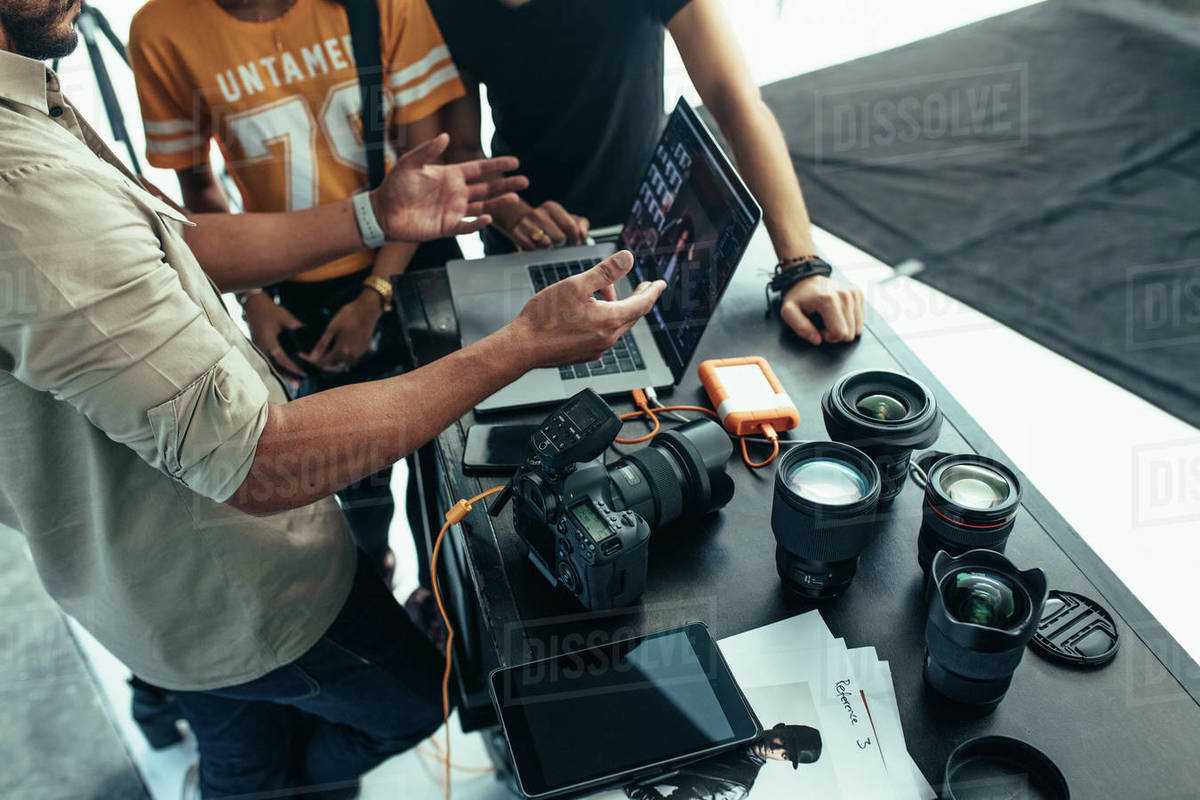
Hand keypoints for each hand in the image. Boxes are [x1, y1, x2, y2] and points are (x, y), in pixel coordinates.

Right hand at [243, 293, 306, 383]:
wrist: (254, 305)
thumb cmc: (270, 310)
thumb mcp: (285, 317)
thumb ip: (297, 327)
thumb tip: (311, 337)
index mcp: (267, 340)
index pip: (281, 358)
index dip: (292, 367)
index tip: (303, 374)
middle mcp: (261, 347)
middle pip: (274, 366)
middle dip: (286, 376)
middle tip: (298, 386)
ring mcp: (258, 348)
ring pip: (270, 365)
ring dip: (282, 374)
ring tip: (293, 384)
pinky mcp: (258, 348)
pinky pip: (267, 361)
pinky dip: (276, 368)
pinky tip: (285, 374)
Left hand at [301, 291, 381, 372]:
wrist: (368, 310)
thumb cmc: (348, 316)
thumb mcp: (332, 329)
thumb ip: (322, 345)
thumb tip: (312, 358)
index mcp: (341, 352)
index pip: (322, 363)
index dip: (311, 360)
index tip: (302, 354)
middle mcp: (351, 357)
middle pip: (332, 367)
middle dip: (321, 363)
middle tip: (312, 354)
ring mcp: (359, 355)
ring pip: (342, 364)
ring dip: (333, 362)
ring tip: (324, 353)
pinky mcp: (364, 351)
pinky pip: (350, 359)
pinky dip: (342, 357)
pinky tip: (338, 348)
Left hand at [370, 133, 527, 241]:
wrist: (383, 212)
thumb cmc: (395, 186)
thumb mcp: (409, 163)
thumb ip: (427, 150)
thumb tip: (446, 135)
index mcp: (450, 175)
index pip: (479, 169)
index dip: (496, 165)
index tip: (515, 162)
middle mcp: (456, 193)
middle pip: (487, 188)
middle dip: (506, 184)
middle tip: (524, 181)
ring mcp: (453, 210)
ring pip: (483, 206)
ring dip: (499, 203)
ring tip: (516, 198)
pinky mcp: (447, 227)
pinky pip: (467, 226)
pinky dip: (477, 223)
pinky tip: (488, 217)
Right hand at [504, 200, 589, 249]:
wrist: (522, 224)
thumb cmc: (550, 224)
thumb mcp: (567, 220)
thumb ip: (581, 225)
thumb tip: (582, 233)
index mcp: (552, 207)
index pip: (570, 226)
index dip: (574, 238)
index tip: (573, 241)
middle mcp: (538, 213)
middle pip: (560, 237)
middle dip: (561, 243)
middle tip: (558, 242)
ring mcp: (526, 223)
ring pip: (547, 244)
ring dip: (549, 248)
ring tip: (547, 243)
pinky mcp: (517, 234)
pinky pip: (533, 250)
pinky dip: (537, 251)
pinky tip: (536, 246)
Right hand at [508, 250, 665, 367]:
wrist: (523, 347)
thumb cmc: (544, 317)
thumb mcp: (576, 285)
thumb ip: (605, 272)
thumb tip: (627, 259)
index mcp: (609, 320)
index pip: (642, 304)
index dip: (653, 291)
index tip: (661, 284)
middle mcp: (608, 338)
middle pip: (632, 315)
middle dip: (638, 298)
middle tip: (644, 286)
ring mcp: (597, 348)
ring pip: (616, 324)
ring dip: (617, 306)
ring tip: (605, 291)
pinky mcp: (585, 354)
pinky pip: (604, 333)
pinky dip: (605, 319)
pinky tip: (590, 310)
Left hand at [779, 274, 865, 344]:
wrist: (806, 279)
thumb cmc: (798, 297)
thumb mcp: (789, 312)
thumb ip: (801, 328)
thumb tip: (817, 340)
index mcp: (828, 300)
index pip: (840, 333)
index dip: (828, 337)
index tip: (819, 328)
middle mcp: (844, 295)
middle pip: (850, 333)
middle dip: (836, 333)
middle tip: (823, 322)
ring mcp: (853, 293)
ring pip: (857, 328)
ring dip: (842, 326)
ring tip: (829, 316)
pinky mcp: (858, 293)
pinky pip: (861, 319)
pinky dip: (849, 319)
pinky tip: (837, 312)